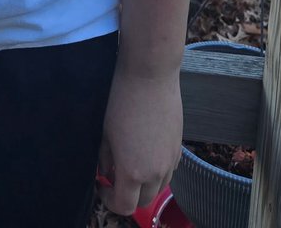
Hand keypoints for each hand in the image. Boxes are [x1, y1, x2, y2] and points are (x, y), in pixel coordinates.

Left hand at [97, 66, 182, 215]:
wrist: (150, 75)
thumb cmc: (122, 100)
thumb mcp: (105, 132)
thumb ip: (105, 159)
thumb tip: (106, 172)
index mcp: (133, 171)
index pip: (124, 206)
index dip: (109, 201)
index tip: (101, 185)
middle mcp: (156, 172)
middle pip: (143, 201)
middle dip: (127, 194)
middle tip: (113, 177)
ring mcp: (171, 160)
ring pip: (158, 188)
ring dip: (143, 184)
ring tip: (130, 164)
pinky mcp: (179, 148)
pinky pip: (169, 171)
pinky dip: (157, 171)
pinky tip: (145, 151)